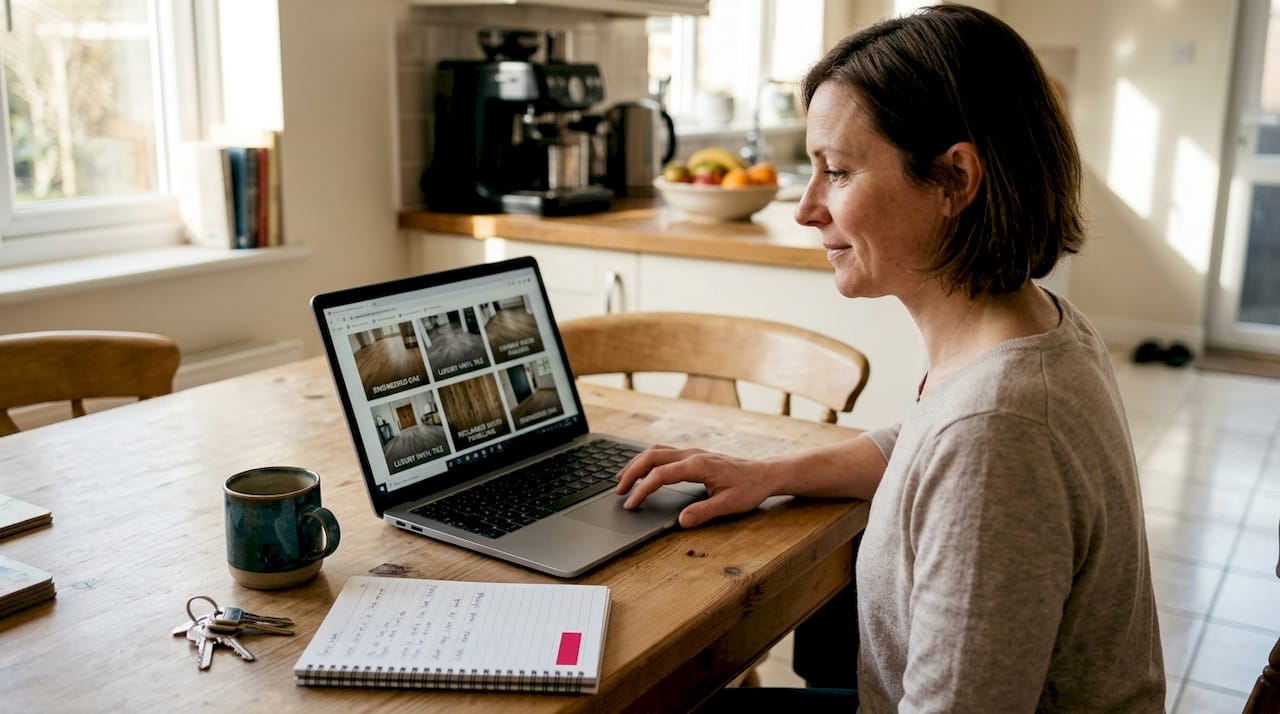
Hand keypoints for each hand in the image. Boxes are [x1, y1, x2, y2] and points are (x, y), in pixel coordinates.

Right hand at [615, 444, 774, 527]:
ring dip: (637, 464)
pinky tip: (643, 471)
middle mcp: (692, 455)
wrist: (765, 474)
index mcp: (698, 465)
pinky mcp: (694, 456)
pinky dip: (648, 461)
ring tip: (622, 479)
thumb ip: (704, 512)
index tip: (631, 504)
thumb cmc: (750, 488)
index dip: (643, 490)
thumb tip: (681, 521)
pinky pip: (664, 452)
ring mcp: (692, 453)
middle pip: (651, 456)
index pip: (660, 475)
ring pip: (656, 451)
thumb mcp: (729, 504)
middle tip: (618, 492)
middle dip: (631, 473)